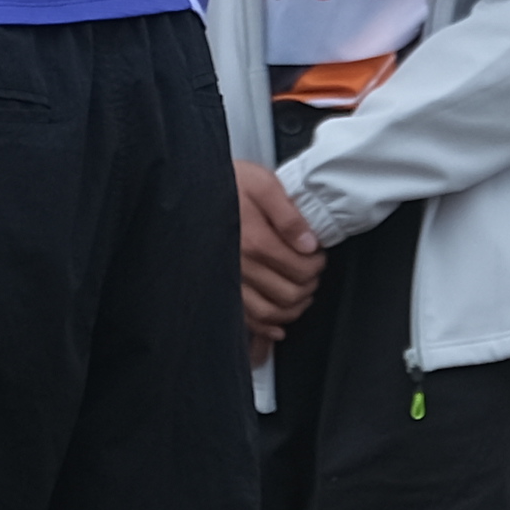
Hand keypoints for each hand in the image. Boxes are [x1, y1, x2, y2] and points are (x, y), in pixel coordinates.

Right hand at [234, 157, 322, 369]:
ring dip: (292, 308)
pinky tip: (278, 323)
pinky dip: (266, 326)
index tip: (318, 256)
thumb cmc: (228, 183)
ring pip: (269, 312)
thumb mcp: (263, 184)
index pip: (301, 268)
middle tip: (312, 271)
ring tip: (300, 292)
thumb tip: (309, 244)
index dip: (317, 264)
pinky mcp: (218, 288)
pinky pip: (245, 319)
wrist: (191, 188)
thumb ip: (289, 215)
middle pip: (288, 293)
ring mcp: (227, 280)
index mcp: (255, 240)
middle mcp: (240, 265)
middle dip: (309, 285)